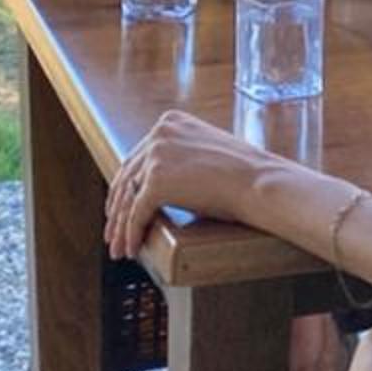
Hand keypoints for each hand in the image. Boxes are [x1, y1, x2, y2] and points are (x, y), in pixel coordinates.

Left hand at [105, 110, 273, 258]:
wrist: (259, 182)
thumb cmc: (242, 174)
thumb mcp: (205, 154)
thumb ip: (179, 159)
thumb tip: (159, 186)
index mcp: (169, 121)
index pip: (137, 157)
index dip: (126, 186)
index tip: (120, 205)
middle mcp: (158, 133)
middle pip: (127, 176)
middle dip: (117, 209)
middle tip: (113, 232)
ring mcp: (156, 155)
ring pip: (127, 197)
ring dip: (120, 226)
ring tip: (118, 248)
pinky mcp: (157, 181)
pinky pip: (136, 212)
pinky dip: (131, 233)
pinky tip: (131, 249)